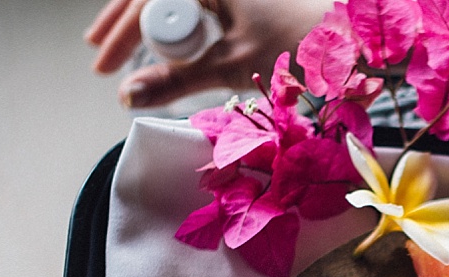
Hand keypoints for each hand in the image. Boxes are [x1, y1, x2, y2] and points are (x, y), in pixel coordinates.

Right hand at [85, 0, 329, 108]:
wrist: (348, 40)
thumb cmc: (295, 46)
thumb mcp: (229, 66)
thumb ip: (175, 80)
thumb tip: (129, 96)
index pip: (145, 0)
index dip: (120, 32)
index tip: (104, 65)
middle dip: (124, 21)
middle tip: (101, 54)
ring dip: (144, 19)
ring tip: (119, 48)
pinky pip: (193, 0)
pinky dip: (174, 19)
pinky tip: (160, 39)